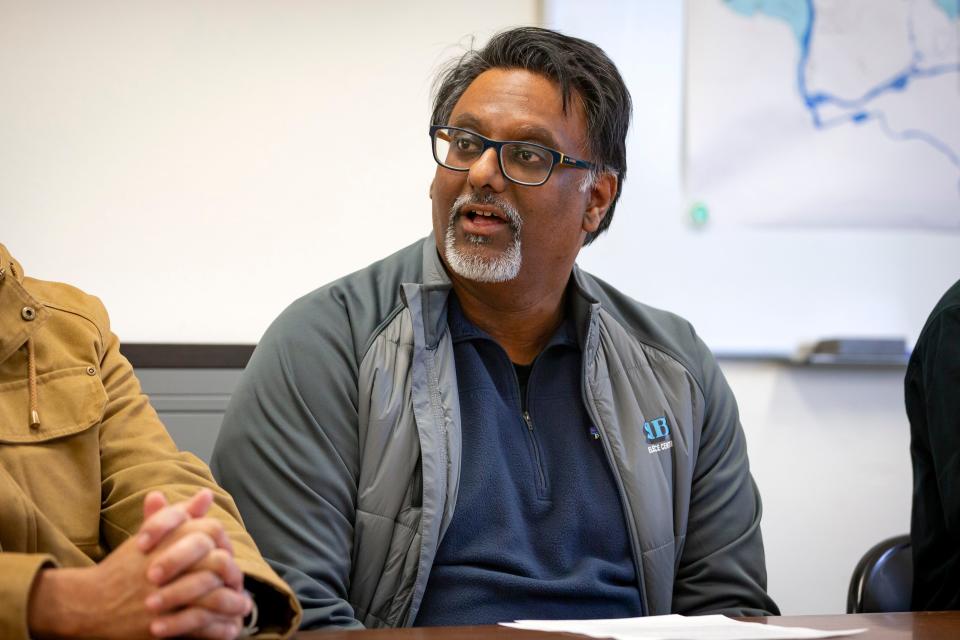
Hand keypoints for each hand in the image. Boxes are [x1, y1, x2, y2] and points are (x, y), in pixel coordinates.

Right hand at [26, 489, 248, 638]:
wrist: (88, 603)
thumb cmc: (124, 567)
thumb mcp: (150, 536)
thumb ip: (180, 515)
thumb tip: (206, 495)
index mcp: (166, 539)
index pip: (210, 531)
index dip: (224, 543)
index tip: (228, 555)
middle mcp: (168, 565)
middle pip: (218, 563)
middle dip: (235, 574)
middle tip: (241, 584)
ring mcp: (165, 596)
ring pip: (213, 597)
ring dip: (233, 603)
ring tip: (243, 607)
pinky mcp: (161, 624)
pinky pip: (199, 626)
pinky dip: (218, 628)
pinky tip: (229, 628)